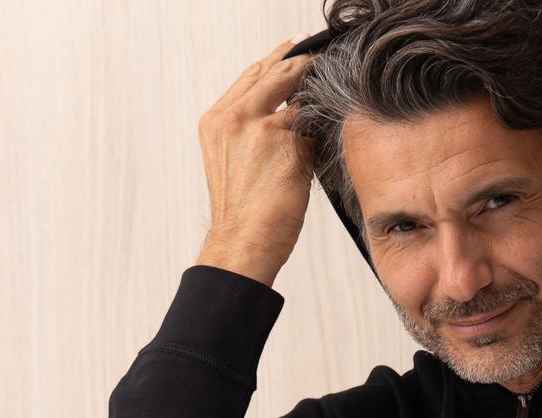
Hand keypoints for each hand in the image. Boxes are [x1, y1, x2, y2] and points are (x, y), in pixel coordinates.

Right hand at [196, 38, 316, 274]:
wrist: (242, 242)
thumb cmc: (242, 212)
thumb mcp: (231, 160)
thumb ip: (249, 130)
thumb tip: (286, 112)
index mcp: (217, 120)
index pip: (251, 76)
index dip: (277, 61)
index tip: (297, 50)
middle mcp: (236, 118)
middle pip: (277, 73)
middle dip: (303, 64)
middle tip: (322, 62)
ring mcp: (262, 129)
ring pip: (300, 102)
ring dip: (315, 109)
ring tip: (324, 119)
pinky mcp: (288, 147)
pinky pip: (314, 133)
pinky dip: (320, 139)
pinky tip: (322, 150)